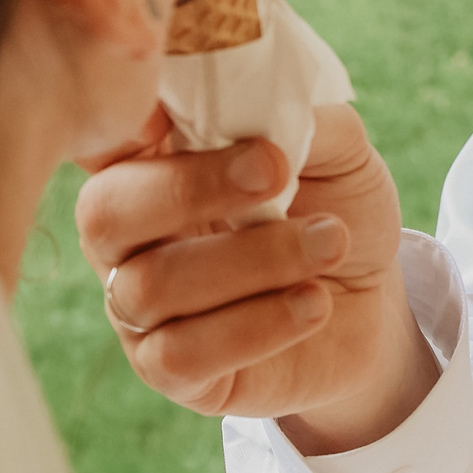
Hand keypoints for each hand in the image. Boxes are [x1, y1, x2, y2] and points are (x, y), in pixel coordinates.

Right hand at [77, 101, 410, 419]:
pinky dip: (258, 324)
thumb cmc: (334, 208)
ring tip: (330, 242)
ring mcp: (136, 306)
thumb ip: (294, 119)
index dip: (120, 116)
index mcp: (148, 160)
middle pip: (106, 211)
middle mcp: (125, 232)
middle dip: (191, 188)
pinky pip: (183, 354)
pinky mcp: (168, 370)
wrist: (372, 301)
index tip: (178, 110)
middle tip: (274, 172)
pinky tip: (314, 302)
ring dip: (255, 259)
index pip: (100, 131)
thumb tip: (261, 102)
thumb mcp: (334, 149)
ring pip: (153, 286)